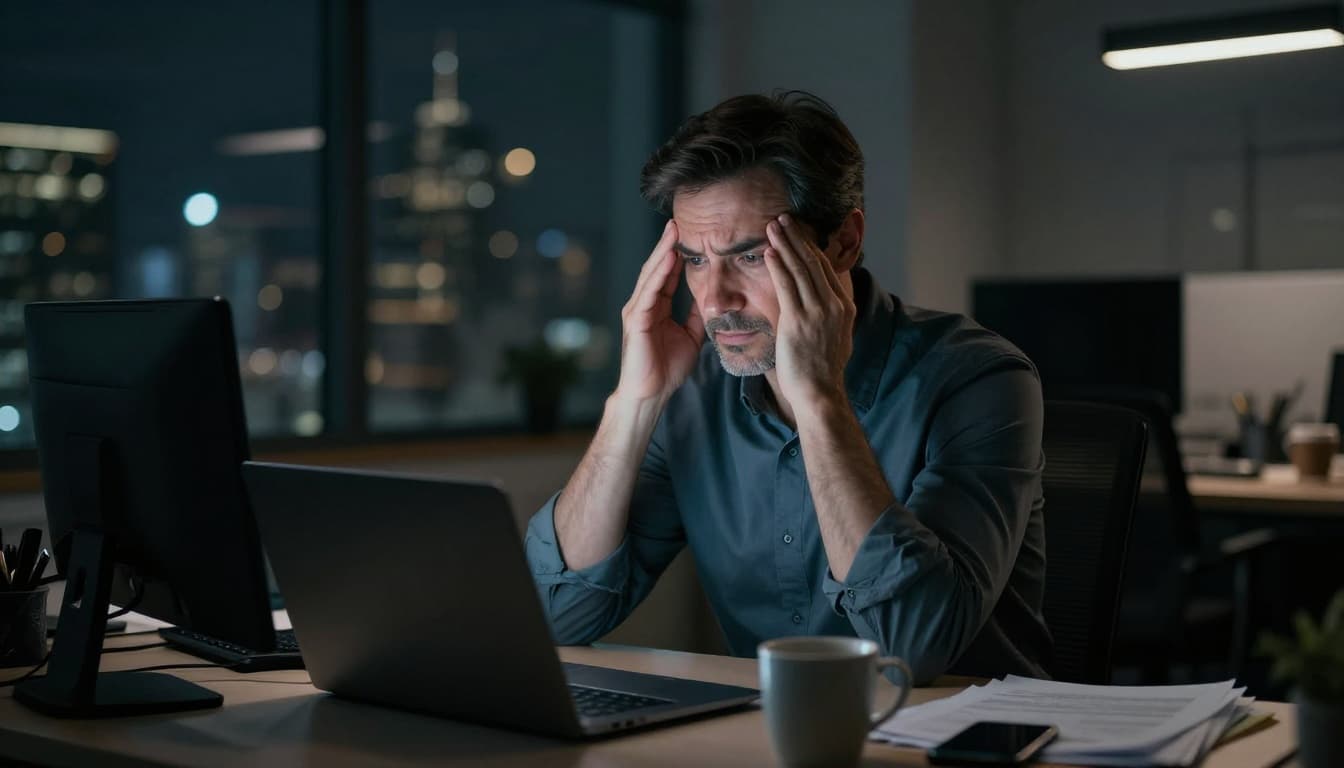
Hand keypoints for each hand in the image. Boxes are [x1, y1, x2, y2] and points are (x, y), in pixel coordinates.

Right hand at [614, 220, 705, 403]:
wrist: (651, 394)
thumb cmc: (666, 369)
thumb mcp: (690, 336)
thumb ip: (696, 316)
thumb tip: (710, 299)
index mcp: (656, 307)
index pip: (667, 274)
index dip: (678, 253)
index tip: (691, 233)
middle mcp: (644, 304)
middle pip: (657, 268)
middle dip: (667, 244)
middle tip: (679, 220)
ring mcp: (637, 311)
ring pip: (651, 275)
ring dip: (662, 252)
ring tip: (673, 231)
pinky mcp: (636, 321)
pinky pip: (649, 293)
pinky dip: (659, 275)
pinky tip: (669, 259)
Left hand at [763, 213, 854, 407]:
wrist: (819, 393)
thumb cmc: (823, 371)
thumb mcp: (836, 338)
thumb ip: (831, 318)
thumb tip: (825, 306)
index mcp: (844, 307)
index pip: (826, 269)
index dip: (810, 248)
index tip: (798, 233)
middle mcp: (834, 305)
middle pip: (814, 262)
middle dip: (797, 238)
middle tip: (784, 219)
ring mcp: (817, 311)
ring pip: (800, 269)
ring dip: (785, 244)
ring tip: (773, 227)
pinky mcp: (798, 320)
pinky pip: (786, 286)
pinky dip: (777, 265)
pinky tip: (769, 252)